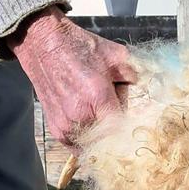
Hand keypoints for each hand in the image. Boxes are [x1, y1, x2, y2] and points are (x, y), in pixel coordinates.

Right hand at [8, 6, 136, 145]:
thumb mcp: (116, 56)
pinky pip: (78, 145)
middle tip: (117, 115)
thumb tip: (146, 93)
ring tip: (99, 115)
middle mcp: (81, 115)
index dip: (132, 131)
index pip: (124, 131)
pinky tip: (90, 126)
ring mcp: (66, 124)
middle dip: (117, 131)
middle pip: (111, 139)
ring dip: (101, 136)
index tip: (138, 129)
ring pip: (95, 144)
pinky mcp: (56, 128)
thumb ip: (135, 77)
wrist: (42, 43)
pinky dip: (86, 141)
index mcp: (99, 97)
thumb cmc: (79, 47)